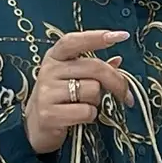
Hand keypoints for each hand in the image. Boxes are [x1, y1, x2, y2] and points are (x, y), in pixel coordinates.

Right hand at [23, 29, 131, 154]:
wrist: (36, 126)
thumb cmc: (60, 99)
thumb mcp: (72, 78)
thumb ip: (94, 69)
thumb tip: (118, 60)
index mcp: (55, 56)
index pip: (74, 41)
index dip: (97, 37)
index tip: (121, 36)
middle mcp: (49, 70)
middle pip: (94, 67)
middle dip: (117, 82)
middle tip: (126, 96)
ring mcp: (47, 91)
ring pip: (93, 90)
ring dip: (97, 101)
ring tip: (86, 105)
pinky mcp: (48, 113)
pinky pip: (86, 111)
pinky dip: (90, 116)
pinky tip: (80, 118)